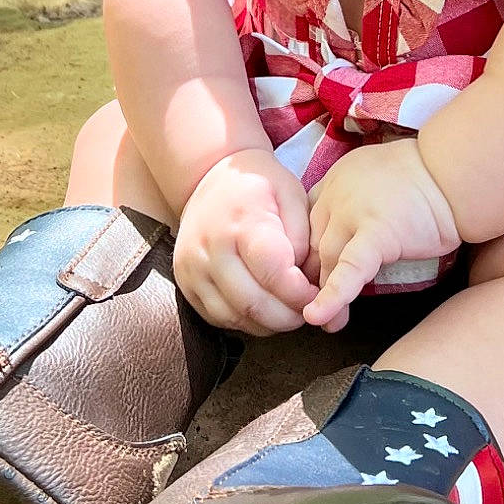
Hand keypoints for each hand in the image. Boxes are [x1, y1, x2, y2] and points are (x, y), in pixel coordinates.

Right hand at [173, 148, 317, 335]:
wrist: (211, 178)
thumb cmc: (259, 187)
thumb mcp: (292, 195)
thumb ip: (304, 237)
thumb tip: (306, 281)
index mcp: (242, 221)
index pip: (273, 274)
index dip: (301, 294)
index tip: (318, 294)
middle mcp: (210, 247)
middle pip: (253, 303)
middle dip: (288, 316)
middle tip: (308, 310)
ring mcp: (192, 268)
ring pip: (235, 318)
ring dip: (268, 324)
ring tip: (288, 311)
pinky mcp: (184, 283)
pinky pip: (218, 318)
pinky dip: (245, 322)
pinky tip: (263, 309)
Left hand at [304, 138, 459, 332]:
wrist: (456, 174)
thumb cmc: (429, 179)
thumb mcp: (380, 177)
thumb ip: (359, 199)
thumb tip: (351, 234)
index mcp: (337, 178)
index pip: (309, 220)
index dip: (310, 250)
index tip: (314, 273)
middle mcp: (337, 191)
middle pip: (315, 242)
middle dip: (315, 277)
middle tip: (316, 305)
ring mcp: (354, 210)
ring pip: (327, 258)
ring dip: (324, 294)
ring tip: (328, 323)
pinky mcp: (376, 232)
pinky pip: (348, 269)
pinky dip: (333, 295)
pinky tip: (319, 316)